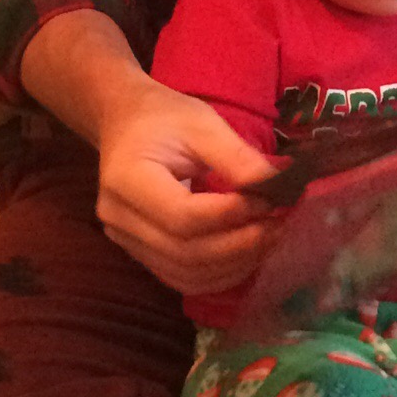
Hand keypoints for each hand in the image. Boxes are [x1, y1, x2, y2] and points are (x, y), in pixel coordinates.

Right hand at [94, 71, 280, 295]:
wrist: (124, 123)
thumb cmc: (163, 117)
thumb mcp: (201, 123)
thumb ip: (236, 157)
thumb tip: (276, 187)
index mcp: (127, 179)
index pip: (183, 215)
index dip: (230, 215)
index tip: (267, 200)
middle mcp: (119, 218)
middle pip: (185, 252)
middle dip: (240, 245)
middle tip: (278, 225)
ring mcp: (125, 241)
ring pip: (185, 274)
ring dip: (235, 264)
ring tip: (269, 239)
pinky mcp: (138, 253)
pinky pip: (181, 278)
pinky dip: (219, 274)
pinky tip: (247, 255)